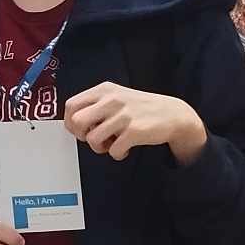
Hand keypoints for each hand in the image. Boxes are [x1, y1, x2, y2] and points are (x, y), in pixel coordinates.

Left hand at [63, 82, 207, 163]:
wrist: (173, 114)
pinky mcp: (134, 130)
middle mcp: (111, 100)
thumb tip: (73, 123)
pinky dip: (118, 154)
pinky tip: (126, 148)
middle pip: (76, 122)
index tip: (81, 130)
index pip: (71, 105)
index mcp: (104, 90)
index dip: (71, 122)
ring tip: (112, 144)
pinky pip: (113, 150)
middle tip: (95, 138)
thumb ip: (95, 105)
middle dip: (82, 135)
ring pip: (92, 139)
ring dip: (100, 148)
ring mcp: (123, 115)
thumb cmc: (141, 109)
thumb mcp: (116, 97)